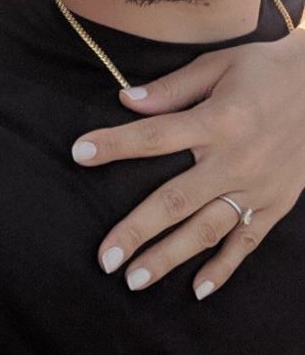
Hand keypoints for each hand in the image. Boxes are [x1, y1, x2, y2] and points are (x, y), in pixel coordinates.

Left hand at [71, 31, 304, 297]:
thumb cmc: (267, 70)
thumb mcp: (220, 64)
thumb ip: (172, 88)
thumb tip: (126, 100)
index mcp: (217, 120)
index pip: (154, 135)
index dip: (115, 144)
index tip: (79, 153)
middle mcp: (235, 160)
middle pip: (175, 200)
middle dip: (137, 231)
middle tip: (105, 259)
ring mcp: (257, 188)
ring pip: (206, 230)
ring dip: (170, 257)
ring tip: (134, 281)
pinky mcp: (276, 203)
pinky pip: (246, 241)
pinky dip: (224, 268)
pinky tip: (198, 290)